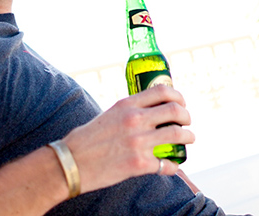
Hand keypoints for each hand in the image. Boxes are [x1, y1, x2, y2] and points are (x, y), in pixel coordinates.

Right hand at [62, 86, 193, 193]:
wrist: (69, 163)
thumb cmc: (86, 139)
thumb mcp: (108, 114)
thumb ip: (128, 111)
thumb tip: (147, 112)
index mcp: (127, 104)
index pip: (162, 91)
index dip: (178, 96)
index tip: (181, 103)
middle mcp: (135, 120)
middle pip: (175, 111)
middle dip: (187, 116)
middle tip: (187, 122)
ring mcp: (139, 142)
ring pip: (177, 135)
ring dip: (188, 137)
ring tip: (189, 139)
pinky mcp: (139, 164)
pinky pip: (166, 164)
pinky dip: (173, 165)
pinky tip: (173, 165)